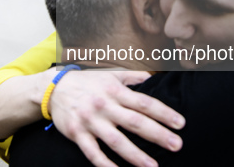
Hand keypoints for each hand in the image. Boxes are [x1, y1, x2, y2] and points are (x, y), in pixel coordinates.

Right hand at [48, 70, 184, 166]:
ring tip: (153, 166)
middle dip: (157, 135)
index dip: (164, 113)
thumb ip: (131, 77)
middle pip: (135, 122)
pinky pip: (93, 153)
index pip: (144, 103)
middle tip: (177, 145)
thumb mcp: (109, 74)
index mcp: (114, 91)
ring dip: (136, 155)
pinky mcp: (78, 134)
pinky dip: (106, 164)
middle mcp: (104, 106)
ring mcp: (91, 122)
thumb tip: (152, 76)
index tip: (180, 123)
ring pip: (116, 141)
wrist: (53, 89)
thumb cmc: (86, 82)